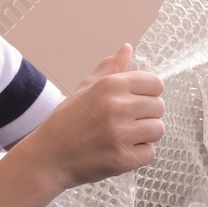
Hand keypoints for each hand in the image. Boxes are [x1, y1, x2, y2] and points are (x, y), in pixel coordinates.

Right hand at [14, 43, 165, 191]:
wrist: (48, 158)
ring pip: (158, 130)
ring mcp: (122, 134)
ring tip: (122, 137)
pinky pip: (150, 153)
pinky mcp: (124, 158)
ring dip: (144, 135)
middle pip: (159, 107)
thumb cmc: (67, 122)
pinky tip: (118, 151)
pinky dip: (138, 155)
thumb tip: (128, 48)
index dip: (148, 94)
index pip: (156, 84)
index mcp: (111, 85)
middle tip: (125, 122)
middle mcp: (118, 106)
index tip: (134, 103)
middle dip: (146, 115)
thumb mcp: (85, 88)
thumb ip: (110, 68)